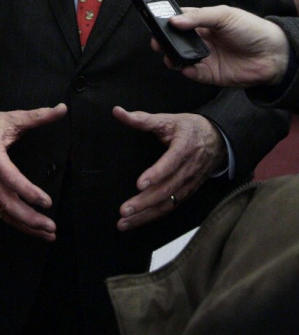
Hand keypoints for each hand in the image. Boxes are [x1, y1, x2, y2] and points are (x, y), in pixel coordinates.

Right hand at [0, 104, 67, 239]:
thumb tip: (60, 110)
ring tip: (46, 233)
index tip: (46, 202)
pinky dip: (15, 222)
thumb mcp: (11, 118)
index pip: (11, 179)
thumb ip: (37, 116)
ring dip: (25, 225)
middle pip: (7, 203)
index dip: (29, 192)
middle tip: (50, 226)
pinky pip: (0, 210)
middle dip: (30, 218)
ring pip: (4, 211)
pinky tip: (29, 228)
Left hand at [113, 106, 224, 230]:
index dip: (156, 174)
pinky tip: (136, 221)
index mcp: (184, 149)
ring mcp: (188, 185)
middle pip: (166, 190)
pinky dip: (153, 216)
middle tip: (124, 210)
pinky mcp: (186, 193)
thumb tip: (117, 112)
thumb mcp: (167, 119)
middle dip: (144, 202)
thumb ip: (141, 118)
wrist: (217, 140)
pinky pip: (170, 207)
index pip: (170, 164)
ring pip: (167, 204)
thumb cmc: (189, 128)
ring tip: (124, 222)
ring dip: (145, 215)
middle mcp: (188, 170)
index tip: (140, 184)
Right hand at [151, 6, 289, 87]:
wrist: (274, 54)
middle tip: (157, 41)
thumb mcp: (224, 15)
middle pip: (175, 41)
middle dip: (163, 41)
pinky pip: (193, 74)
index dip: (166, 21)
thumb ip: (198, 17)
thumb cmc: (252, 29)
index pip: (178, 20)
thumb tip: (174, 21)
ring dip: (171, 57)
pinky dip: (187, 71)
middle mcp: (200, 40)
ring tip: (169, 56)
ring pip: (179, 58)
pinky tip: (186, 68)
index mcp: (202, 22)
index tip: (156, 22)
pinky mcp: (210, 74)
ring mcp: (204, 57)